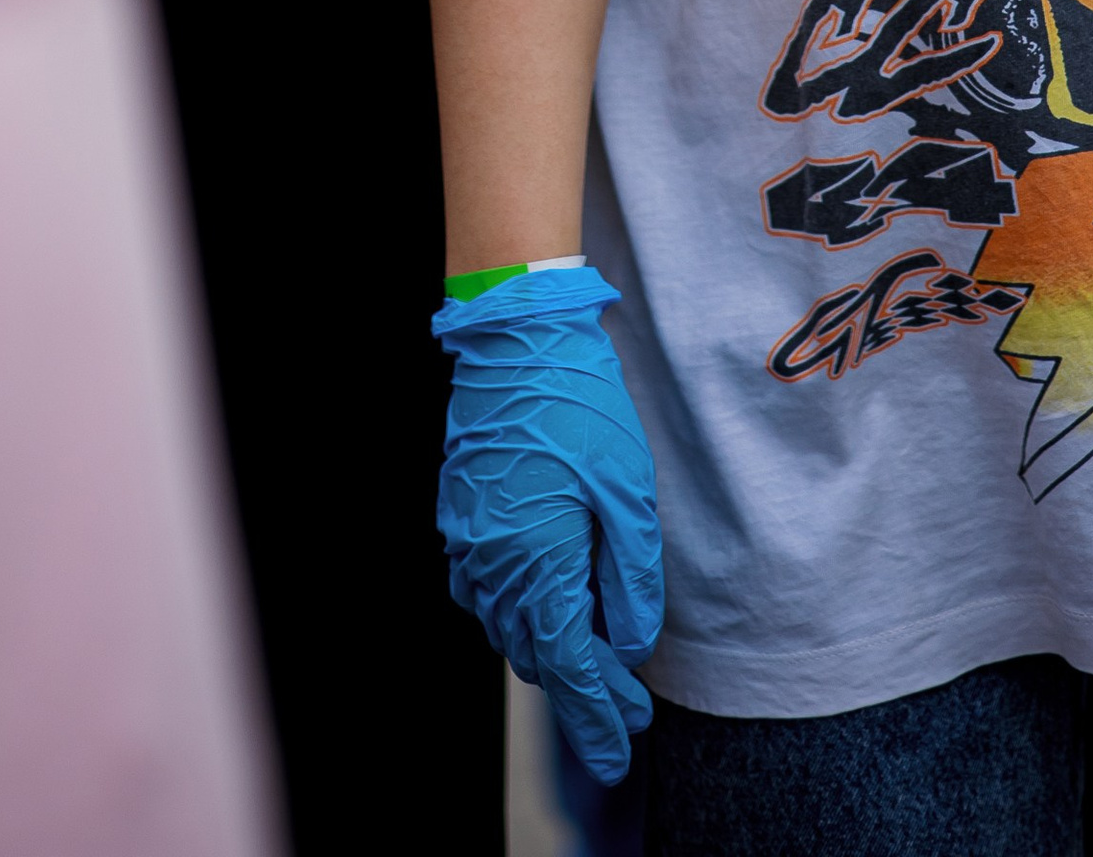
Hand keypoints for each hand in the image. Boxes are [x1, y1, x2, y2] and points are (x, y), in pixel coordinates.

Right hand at [434, 263, 661, 786]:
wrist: (516, 343)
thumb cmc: (581, 410)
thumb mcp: (629, 494)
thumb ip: (632, 579)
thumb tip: (629, 644)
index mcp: (539, 566)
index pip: (572, 669)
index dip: (599, 715)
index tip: (622, 749)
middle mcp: (494, 568)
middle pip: (538, 656)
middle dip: (582, 690)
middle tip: (625, 708)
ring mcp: (468, 544)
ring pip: (507, 628)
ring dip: (549, 651)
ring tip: (593, 661)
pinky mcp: (460, 518)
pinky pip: (485, 592)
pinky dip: (517, 613)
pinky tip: (543, 605)